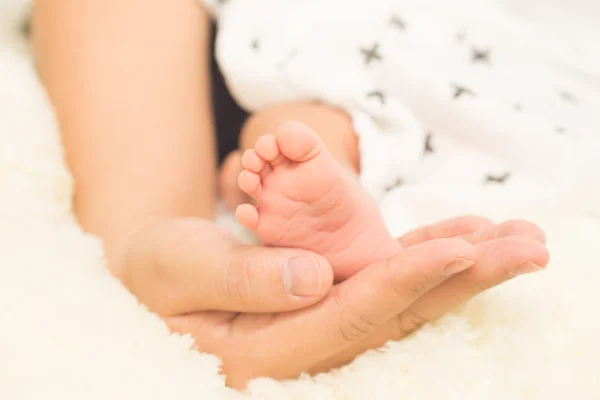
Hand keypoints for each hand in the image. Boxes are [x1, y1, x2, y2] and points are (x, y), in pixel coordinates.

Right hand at [119, 216, 547, 388]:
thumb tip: (315, 279)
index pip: (351, 315)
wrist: (155, 273)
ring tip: (515, 240)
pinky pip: (384, 286)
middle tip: (528, 249)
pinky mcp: (326, 303)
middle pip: (397, 316)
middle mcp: (303, 348)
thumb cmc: (158, 270)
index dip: (407, 281)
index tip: (463, 250)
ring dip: (460, 272)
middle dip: (464, 281)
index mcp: (264, 351)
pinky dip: (424, 262)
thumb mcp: (182, 268)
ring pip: (402, 302)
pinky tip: (460, 241)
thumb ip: (243, 277)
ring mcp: (319, 328)